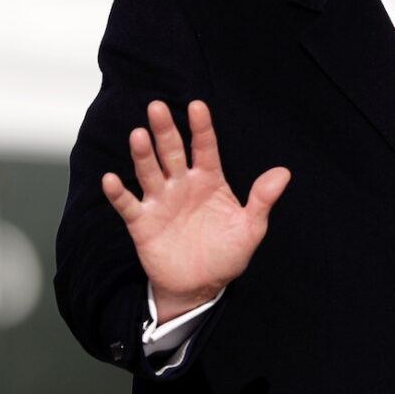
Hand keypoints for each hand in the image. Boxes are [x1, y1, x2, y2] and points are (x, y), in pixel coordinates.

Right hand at [101, 100, 290, 322]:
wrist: (200, 287)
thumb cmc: (226, 254)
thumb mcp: (250, 228)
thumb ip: (262, 200)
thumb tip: (283, 173)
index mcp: (208, 180)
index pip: (205, 147)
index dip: (201, 127)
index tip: (197, 106)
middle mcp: (182, 184)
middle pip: (171, 151)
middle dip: (165, 130)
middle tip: (158, 107)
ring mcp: (160, 201)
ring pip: (149, 171)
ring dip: (143, 154)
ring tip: (138, 135)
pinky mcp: (142, 223)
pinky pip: (128, 204)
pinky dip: (118, 193)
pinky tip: (110, 179)